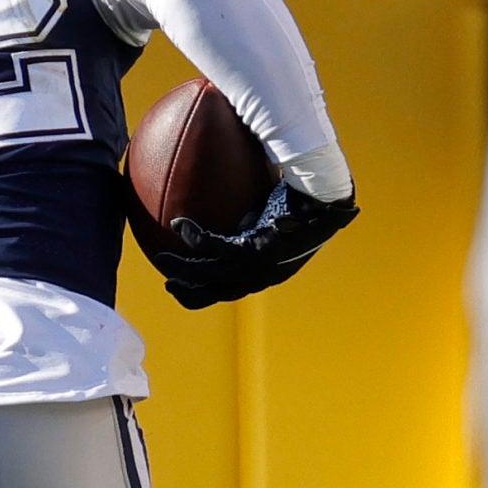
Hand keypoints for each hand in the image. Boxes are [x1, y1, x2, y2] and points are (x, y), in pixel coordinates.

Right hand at [142, 181, 357, 310]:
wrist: (325, 193)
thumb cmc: (304, 201)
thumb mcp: (276, 221)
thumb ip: (256, 229)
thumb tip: (239, 223)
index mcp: (268, 274)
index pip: (231, 293)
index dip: (206, 294)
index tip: (187, 288)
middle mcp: (263, 276)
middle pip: (215, 293)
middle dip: (188, 291)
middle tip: (168, 282)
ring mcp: (260, 264)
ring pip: (209, 273)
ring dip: (182, 267)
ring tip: (162, 257)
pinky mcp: (256, 248)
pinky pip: (215, 246)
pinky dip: (194, 237)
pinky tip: (179, 225)